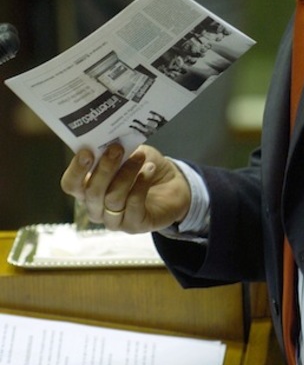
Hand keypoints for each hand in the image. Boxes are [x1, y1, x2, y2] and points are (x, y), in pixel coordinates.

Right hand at [61, 143, 191, 232]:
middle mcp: (97, 208)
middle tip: (117, 148)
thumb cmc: (144, 166)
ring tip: (140, 156)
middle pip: (92, 193)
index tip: (87, 151)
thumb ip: (115, 149)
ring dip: (126, 173)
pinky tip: (149, 170)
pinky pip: (133, 205)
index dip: (76, 170)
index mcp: (88, 190)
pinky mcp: (135, 225)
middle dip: (104, 169)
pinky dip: (141, 184)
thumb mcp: (129, 152)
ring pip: (113, 198)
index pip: (71, 185)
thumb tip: (108, 139)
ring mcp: (115, 220)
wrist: (173, 184)